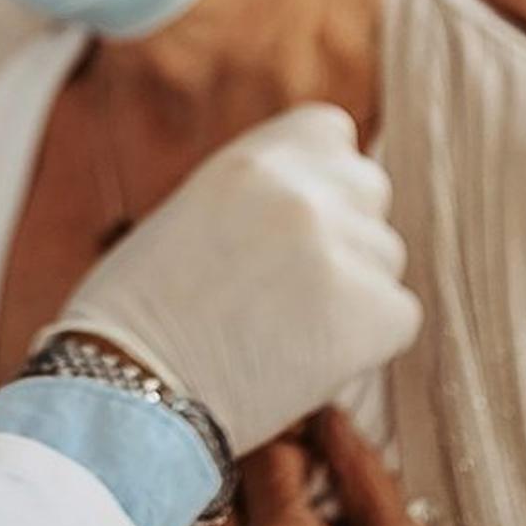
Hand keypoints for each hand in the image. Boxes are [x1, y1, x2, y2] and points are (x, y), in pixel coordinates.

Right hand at [46, 105, 417, 459]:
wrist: (127, 393)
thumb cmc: (138, 315)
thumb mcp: (193, 213)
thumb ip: (260, 194)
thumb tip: (320, 198)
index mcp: (254, 161)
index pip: (333, 133)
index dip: (319, 176)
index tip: (296, 218)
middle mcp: (304, 193)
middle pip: (369, 191)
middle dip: (341, 231)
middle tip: (289, 284)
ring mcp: (342, 252)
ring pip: (384, 259)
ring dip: (351, 289)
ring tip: (283, 330)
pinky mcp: (372, 314)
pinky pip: (398, 316)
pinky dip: (364, 343)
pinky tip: (305, 359)